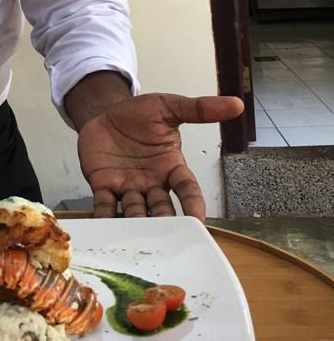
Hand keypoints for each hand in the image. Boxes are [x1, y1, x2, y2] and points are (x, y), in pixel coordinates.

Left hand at [76, 93, 243, 220]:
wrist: (104, 113)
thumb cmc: (138, 114)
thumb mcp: (168, 107)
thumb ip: (199, 109)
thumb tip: (236, 103)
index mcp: (171, 167)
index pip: (187, 189)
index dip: (193, 204)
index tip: (199, 219)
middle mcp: (152, 183)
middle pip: (162, 208)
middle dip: (164, 221)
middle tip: (166, 236)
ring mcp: (128, 187)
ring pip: (135, 211)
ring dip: (136, 223)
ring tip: (136, 236)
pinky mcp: (103, 186)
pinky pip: (105, 205)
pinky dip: (104, 218)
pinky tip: (103, 229)